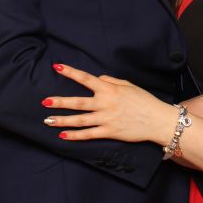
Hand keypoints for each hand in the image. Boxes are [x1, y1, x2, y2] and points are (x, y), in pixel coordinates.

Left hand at [42, 64, 174, 144]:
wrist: (157, 120)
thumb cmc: (144, 101)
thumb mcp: (129, 85)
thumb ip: (112, 81)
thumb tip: (98, 78)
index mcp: (110, 89)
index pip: (86, 79)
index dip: (71, 72)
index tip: (57, 67)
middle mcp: (105, 104)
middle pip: (78, 102)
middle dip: (60, 102)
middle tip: (45, 102)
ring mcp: (106, 119)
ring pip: (80, 120)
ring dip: (62, 120)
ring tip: (47, 120)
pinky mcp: (109, 132)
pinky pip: (88, 134)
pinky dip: (75, 135)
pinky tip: (63, 135)